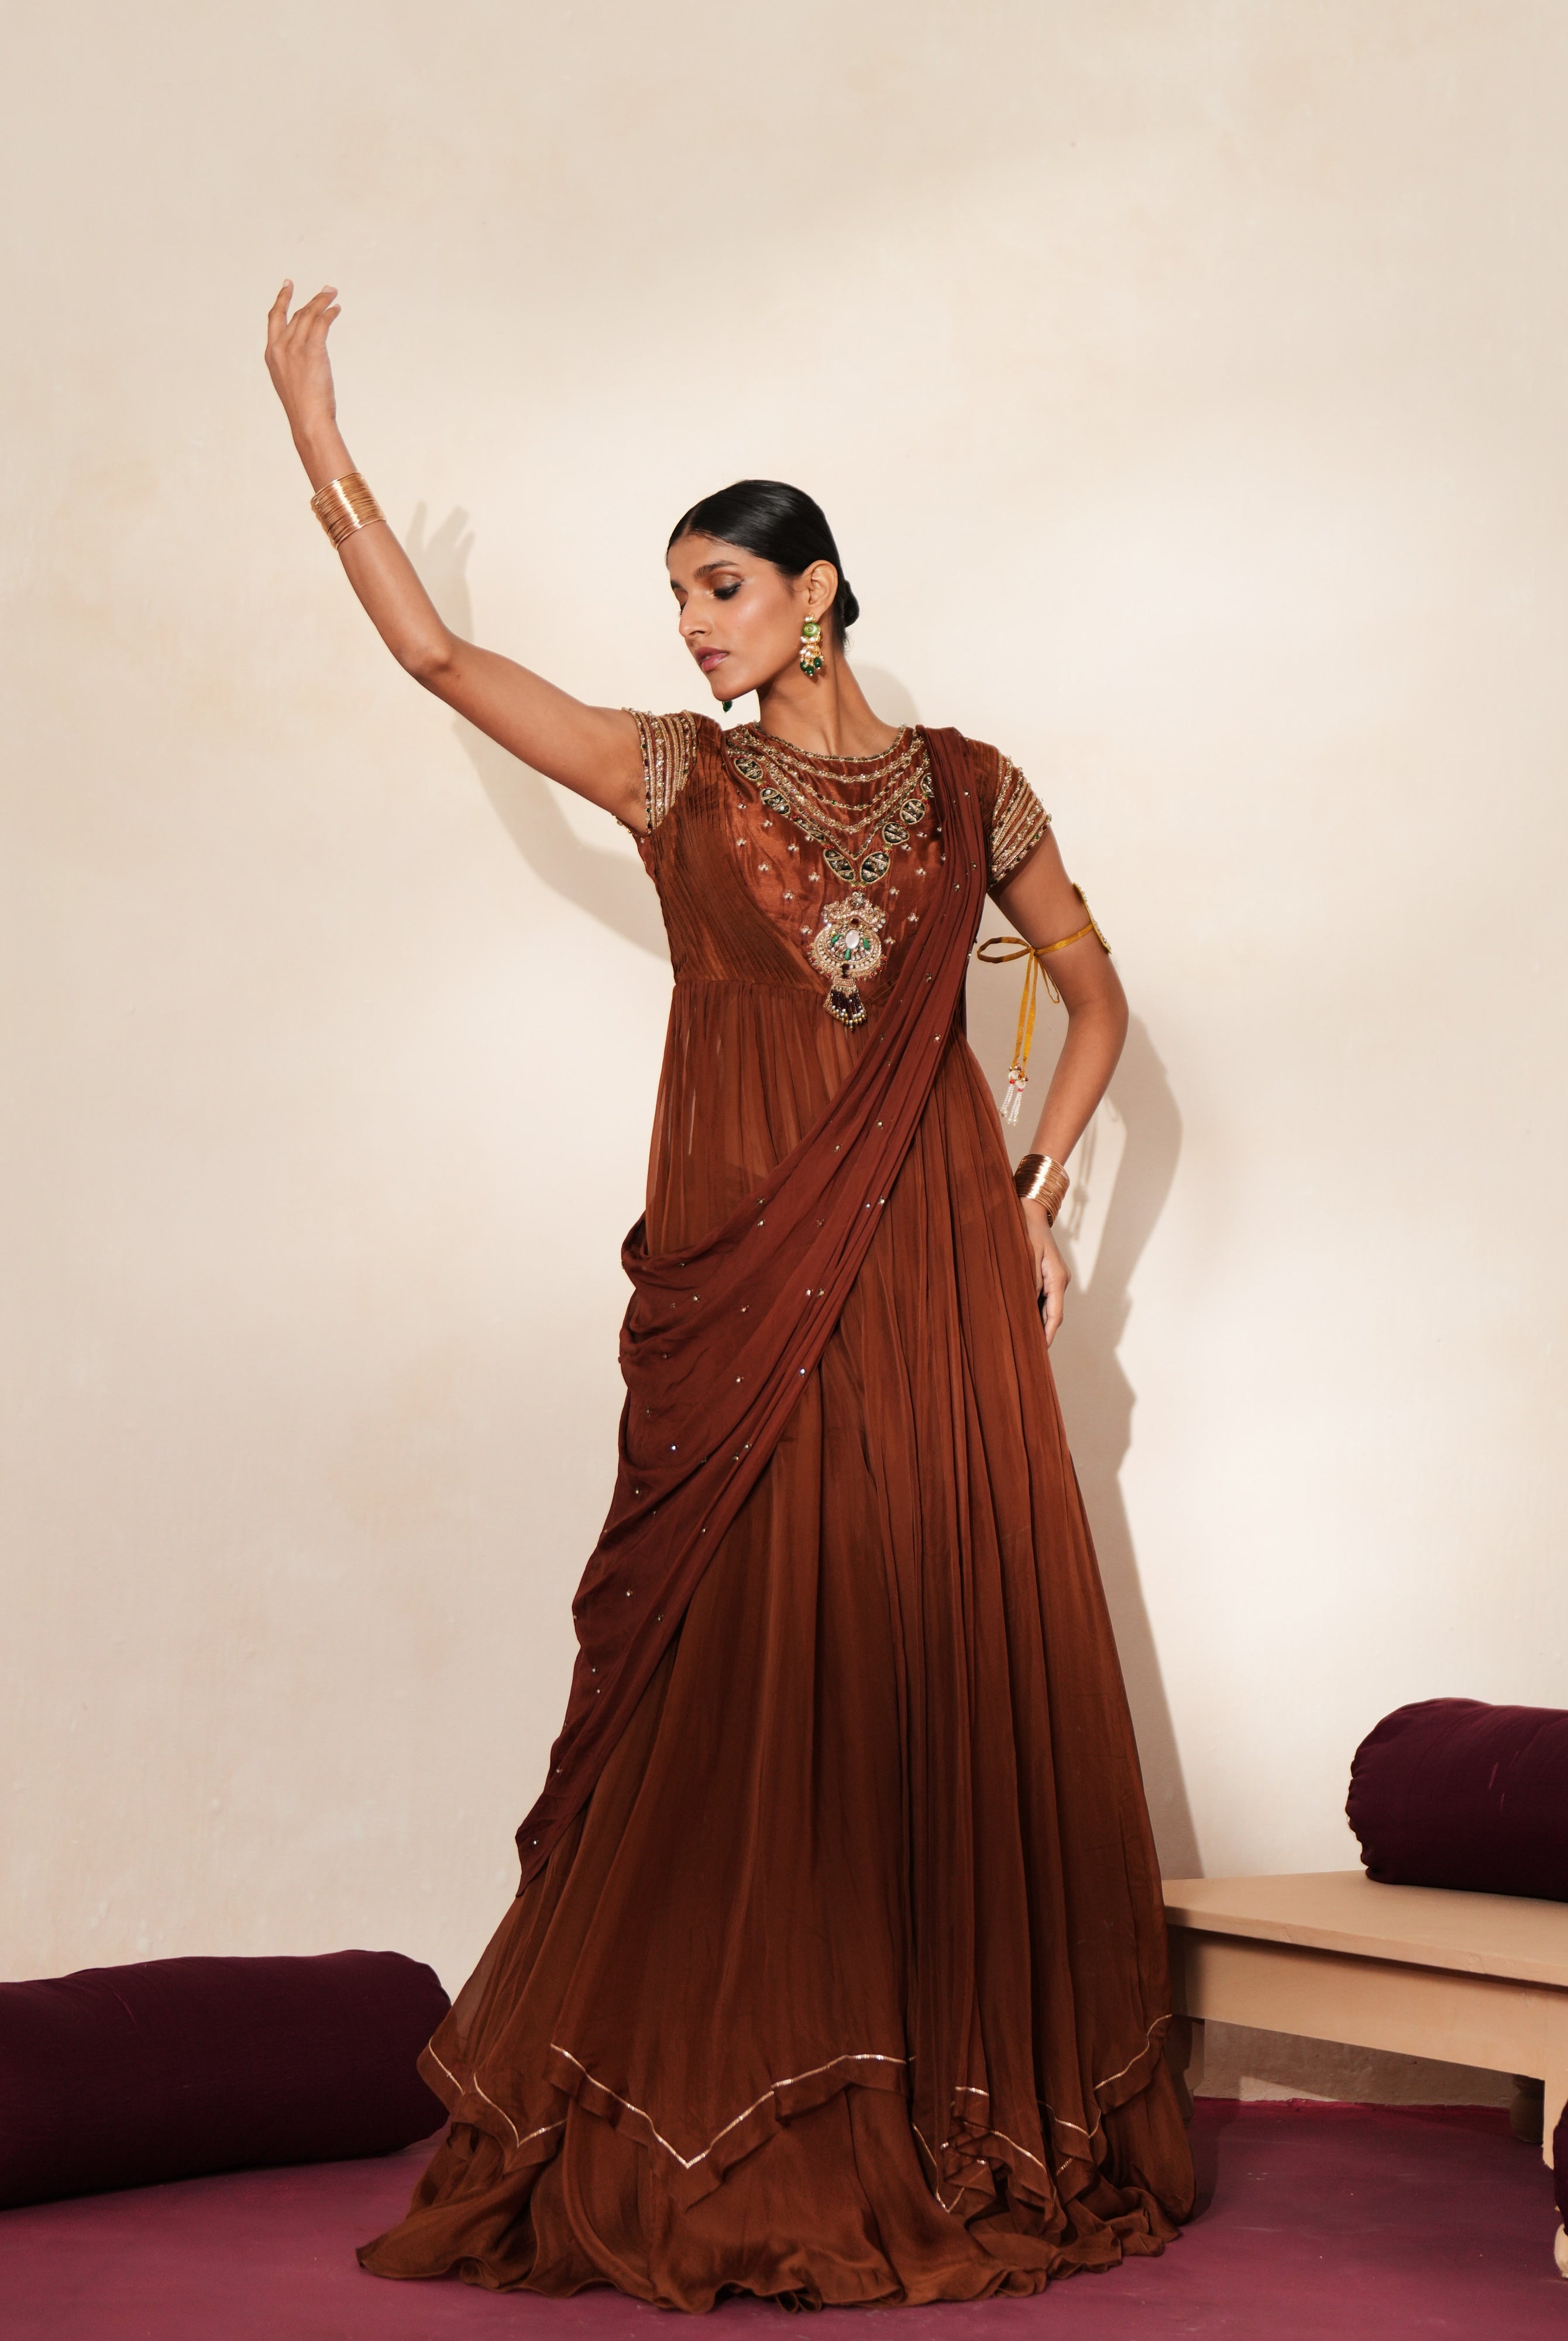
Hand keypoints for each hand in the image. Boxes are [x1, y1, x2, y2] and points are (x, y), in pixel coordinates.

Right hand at [265, 281, 341, 459]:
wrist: (308, 421)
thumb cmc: (303, 409)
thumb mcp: (290, 382)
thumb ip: (293, 364)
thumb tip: (308, 357)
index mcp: (271, 354)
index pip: (275, 318)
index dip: (282, 299)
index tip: (288, 285)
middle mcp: (280, 347)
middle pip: (296, 314)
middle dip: (311, 299)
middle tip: (326, 290)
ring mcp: (295, 348)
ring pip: (309, 315)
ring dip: (323, 302)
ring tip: (334, 295)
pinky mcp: (312, 351)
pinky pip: (321, 323)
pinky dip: (330, 313)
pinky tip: (336, 310)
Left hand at [1020, 1198, 1069, 1345]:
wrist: (1031, 1211)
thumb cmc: (1025, 1231)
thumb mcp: (1025, 1256)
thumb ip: (1028, 1281)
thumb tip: (1028, 1305)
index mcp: (1057, 1277)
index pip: (1056, 1313)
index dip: (1048, 1333)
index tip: (1041, 1349)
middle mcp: (1060, 1280)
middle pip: (1054, 1313)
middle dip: (1044, 1332)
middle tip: (1031, 1352)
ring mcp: (1056, 1278)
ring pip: (1049, 1307)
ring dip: (1039, 1322)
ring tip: (1026, 1340)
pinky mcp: (1049, 1275)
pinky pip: (1045, 1297)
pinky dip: (1037, 1310)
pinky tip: (1025, 1318)